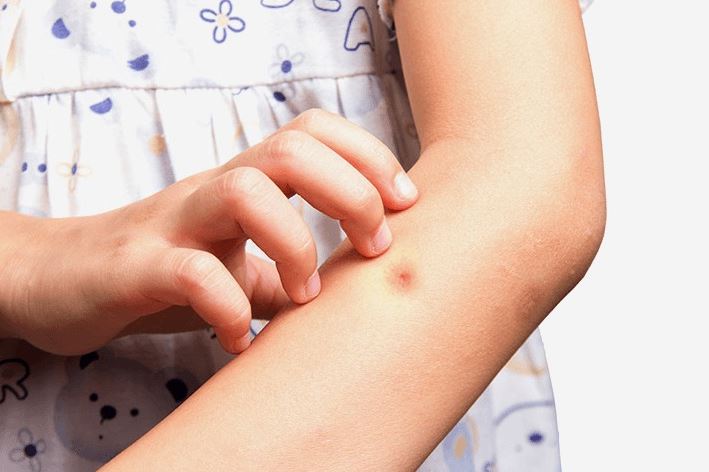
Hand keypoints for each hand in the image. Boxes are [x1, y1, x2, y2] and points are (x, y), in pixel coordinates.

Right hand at [0, 109, 418, 355]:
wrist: (65, 279)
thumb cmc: (166, 269)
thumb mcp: (240, 266)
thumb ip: (289, 272)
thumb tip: (355, 294)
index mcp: (245, 182)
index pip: (313, 131)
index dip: (370, 156)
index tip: (405, 204)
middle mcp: (214, 190)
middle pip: (292, 148)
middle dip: (352, 192)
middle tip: (375, 247)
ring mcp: (175, 223)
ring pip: (244, 191)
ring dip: (295, 243)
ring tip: (307, 293)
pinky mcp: (138, 266)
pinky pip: (191, 274)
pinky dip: (229, 310)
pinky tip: (240, 340)